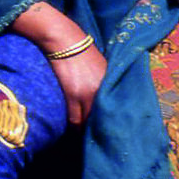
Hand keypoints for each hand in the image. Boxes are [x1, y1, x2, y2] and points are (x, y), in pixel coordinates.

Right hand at [12, 3, 104, 124]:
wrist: (65, 40)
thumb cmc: (82, 52)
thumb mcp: (101, 67)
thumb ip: (104, 84)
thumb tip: (105, 100)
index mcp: (111, 83)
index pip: (112, 111)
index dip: (107, 123)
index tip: (105, 130)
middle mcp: (103, 90)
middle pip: (101, 119)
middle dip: (97, 129)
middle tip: (94, 137)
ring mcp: (88, 93)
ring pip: (86, 121)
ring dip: (83, 130)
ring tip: (80, 136)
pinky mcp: (74, 94)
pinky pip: (74, 118)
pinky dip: (74, 126)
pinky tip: (72, 130)